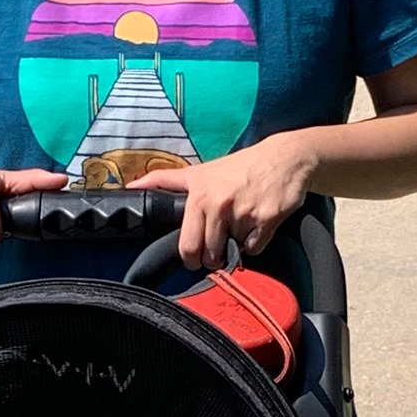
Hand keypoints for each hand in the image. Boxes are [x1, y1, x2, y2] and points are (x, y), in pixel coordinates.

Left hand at [128, 139, 312, 270]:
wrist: (284, 158)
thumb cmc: (238, 167)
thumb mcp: (199, 171)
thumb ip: (164, 181)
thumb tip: (132, 187)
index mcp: (199, 197)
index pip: (187, 246)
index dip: (191, 258)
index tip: (197, 257)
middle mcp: (220, 205)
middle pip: (210, 256)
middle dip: (214, 258)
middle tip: (220, 246)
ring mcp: (245, 213)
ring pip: (233, 252)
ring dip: (236, 246)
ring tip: (241, 225)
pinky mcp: (268, 220)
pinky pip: (255, 249)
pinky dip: (256, 242)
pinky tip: (258, 222)